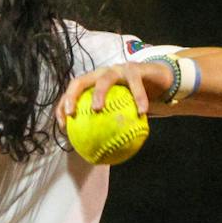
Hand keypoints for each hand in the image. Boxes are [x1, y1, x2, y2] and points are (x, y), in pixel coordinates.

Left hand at [55, 61, 172, 124]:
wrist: (159, 80)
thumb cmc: (136, 100)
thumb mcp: (122, 113)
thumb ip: (110, 127)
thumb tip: (103, 154)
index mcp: (94, 84)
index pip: (72, 94)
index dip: (62, 107)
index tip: (63, 126)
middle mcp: (102, 74)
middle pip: (79, 81)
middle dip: (71, 96)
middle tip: (71, 114)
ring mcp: (118, 69)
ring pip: (105, 78)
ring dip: (99, 93)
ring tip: (97, 109)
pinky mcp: (136, 68)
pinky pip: (136, 84)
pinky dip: (139, 98)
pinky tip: (142, 112)